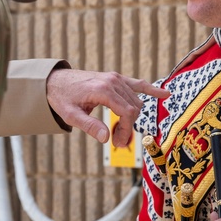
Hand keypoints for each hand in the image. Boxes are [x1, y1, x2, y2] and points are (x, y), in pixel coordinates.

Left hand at [45, 69, 169, 146]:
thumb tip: (107, 139)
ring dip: (132, 118)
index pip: (127, 112)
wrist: (55, 80)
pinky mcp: (116, 79)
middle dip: (128, 127)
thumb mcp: (71, 115)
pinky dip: (151, 90)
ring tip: (119, 133)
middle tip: (116, 142)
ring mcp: (115, 78)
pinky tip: (165, 94)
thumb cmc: (62, 98)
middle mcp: (112, 81)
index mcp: (103, 90)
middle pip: (133, 108)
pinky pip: (138, 84)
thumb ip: (89, 126)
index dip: (126, 130)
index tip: (118, 142)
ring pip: (136, 101)